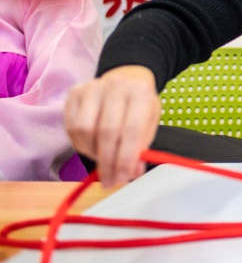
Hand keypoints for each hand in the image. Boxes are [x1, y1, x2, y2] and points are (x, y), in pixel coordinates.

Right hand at [64, 66, 160, 187]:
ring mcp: (92, 87)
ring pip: (85, 130)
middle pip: (107, 132)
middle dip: (107, 162)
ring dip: (93, 153)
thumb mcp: (149, 122)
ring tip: (103, 160)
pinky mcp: (74, 94)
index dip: (125, 159)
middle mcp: (116, 86)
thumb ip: (141, 147)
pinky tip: (91, 147)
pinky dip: (80, 144)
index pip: (131, 130)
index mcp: (140, 92)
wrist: (126, 80)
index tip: (122, 179)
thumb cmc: (139, 105)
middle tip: (109, 181)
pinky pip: (71, 127)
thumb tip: (132, 173)